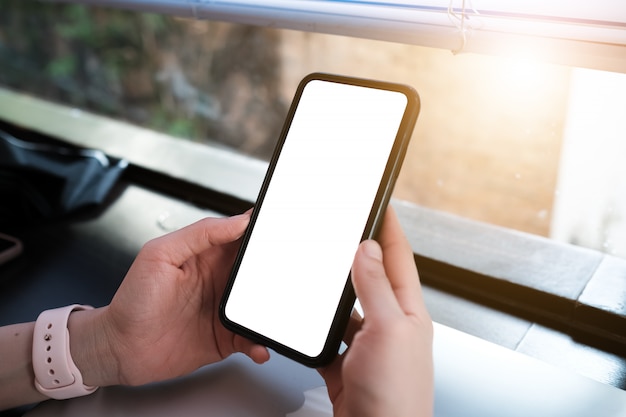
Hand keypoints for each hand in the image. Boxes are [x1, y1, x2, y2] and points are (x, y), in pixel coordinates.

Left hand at [73, 212, 269, 386]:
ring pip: (260, 305)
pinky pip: (251, 338)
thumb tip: (237, 221)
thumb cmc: (133, 299)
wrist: (120, 349)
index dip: (262, 230)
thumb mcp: (160, 255)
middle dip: (276, 269)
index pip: (242, 236)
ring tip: (276, 313)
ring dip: (271, 309)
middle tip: (289, 272)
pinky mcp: (225, 338)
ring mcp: (225, 309)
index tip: (281, 228)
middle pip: (259, 269)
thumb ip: (199, 234)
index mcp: (207, 255)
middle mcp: (220, 280)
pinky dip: (260, 342)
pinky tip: (259, 345)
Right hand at [319, 207, 433, 416]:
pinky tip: (309, 320)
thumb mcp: (387, 330)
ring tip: (322, 271)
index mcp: (408, 311)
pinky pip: (330, 336)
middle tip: (344, 230)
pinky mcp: (348, 364)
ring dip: (335, 291)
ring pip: (348, 307)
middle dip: (358, 254)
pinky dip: (318, 327)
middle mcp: (391, 325)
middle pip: (372, 278)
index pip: (398, 257)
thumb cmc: (395, 397)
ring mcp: (369, 345)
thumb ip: (376, 288)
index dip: (389, 227)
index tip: (380, 202)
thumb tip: (368, 249)